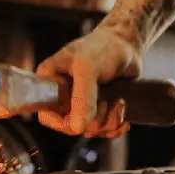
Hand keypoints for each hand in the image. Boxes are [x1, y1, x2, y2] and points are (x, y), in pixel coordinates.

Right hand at [16, 25, 141, 137]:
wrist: (128, 43)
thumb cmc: (104, 47)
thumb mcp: (88, 69)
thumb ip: (82, 98)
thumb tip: (77, 128)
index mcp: (50, 81)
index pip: (46, 116)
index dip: (64, 123)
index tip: (82, 118)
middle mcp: (63, 94)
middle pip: (71, 127)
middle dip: (92, 121)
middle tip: (104, 103)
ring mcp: (81, 101)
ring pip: (90, 130)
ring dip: (108, 122)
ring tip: (117, 103)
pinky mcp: (98, 106)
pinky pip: (103, 129)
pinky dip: (116, 124)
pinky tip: (121, 108)